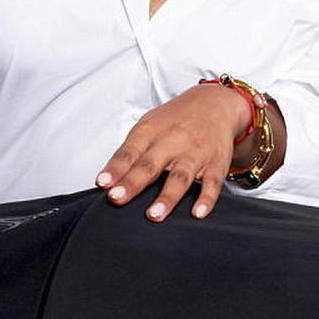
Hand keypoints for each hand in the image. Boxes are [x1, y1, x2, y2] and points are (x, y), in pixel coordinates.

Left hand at [94, 83, 249, 221]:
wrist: (214, 103)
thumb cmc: (175, 120)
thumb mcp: (149, 126)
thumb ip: (131, 152)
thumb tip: (110, 180)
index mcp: (151, 131)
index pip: (129, 152)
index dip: (115, 168)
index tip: (103, 183)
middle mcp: (173, 142)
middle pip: (150, 164)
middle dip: (133, 183)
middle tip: (117, 198)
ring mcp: (195, 154)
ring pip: (180, 177)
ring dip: (167, 197)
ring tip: (154, 215)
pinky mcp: (215, 164)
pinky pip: (212, 183)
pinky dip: (206, 199)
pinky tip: (197, 213)